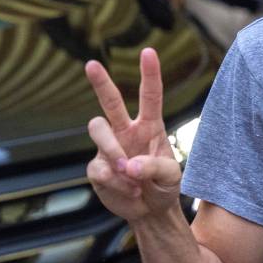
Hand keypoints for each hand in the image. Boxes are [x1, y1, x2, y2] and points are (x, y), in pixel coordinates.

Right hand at [85, 48, 181, 223]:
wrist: (151, 210)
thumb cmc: (165, 185)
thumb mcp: (171, 176)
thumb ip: (154, 167)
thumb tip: (128, 164)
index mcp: (151, 126)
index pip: (150, 96)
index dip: (150, 74)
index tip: (148, 52)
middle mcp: (127, 131)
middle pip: (111, 102)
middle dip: (101, 82)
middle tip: (91, 64)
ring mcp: (109, 147)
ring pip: (98, 130)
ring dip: (112, 150)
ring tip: (130, 174)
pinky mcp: (96, 167)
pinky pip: (99, 168)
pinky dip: (116, 182)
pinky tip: (128, 190)